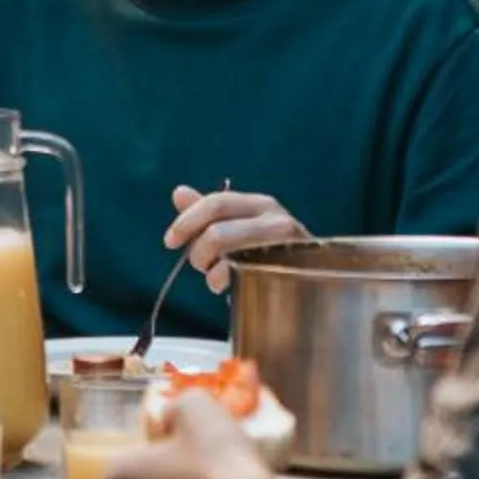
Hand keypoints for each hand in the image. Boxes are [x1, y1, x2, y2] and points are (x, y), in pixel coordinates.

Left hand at [166, 183, 310, 297]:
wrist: (308, 281)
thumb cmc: (266, 255)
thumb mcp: (235, 230)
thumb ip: (209, 214)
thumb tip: (179, 192)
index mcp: (259, 204)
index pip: (215, 203)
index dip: (186, 221)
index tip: (170, 241)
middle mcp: (275, 218)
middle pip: (217, 231)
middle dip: (198, 252)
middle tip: (197, 265)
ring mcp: (284, 245)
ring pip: (227, 253)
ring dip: (210, 269)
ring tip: (213, 278)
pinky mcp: (287, 269)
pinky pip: (241, 274)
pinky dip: (224, 280)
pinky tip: (226, 286)